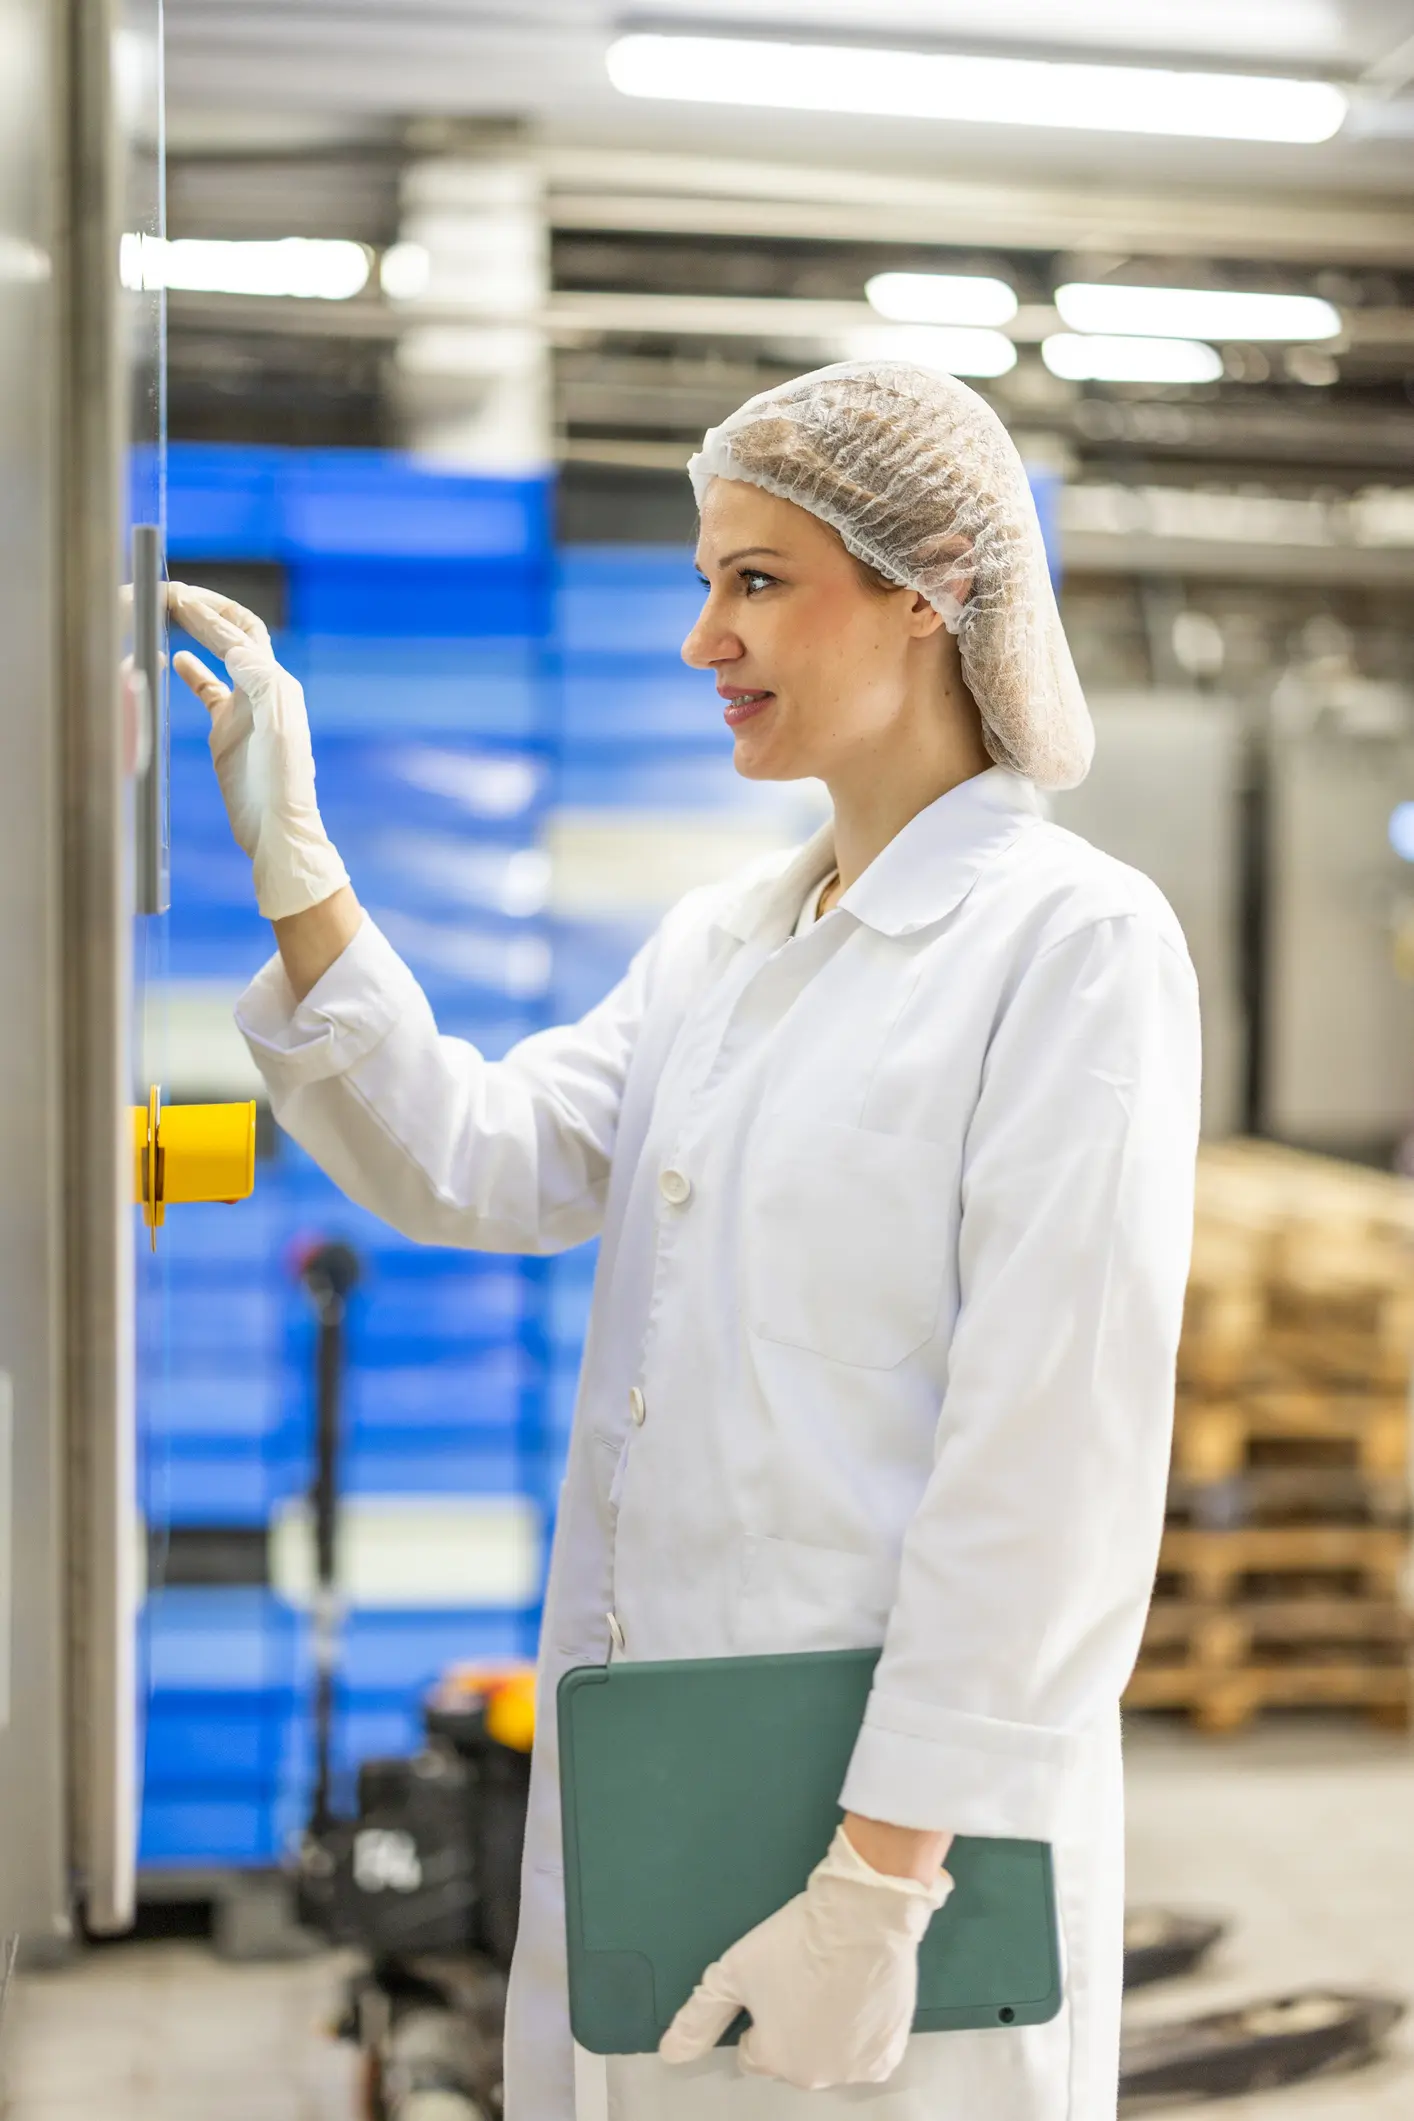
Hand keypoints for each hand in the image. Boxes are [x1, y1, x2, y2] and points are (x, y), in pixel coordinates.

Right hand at [167, 581, 349, 921]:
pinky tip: (176, 660)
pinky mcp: (229, 730)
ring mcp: (245, 708)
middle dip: (206, 610)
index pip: (239, 633)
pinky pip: (210, 689)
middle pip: (235, 633)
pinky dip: (193, 670)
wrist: (278, 829)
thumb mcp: (276, 727)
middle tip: (170, 593)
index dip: (208, 614)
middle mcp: (263, 689)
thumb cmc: (280, 784)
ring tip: (169, 612)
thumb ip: (260, 681)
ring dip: (199, 631)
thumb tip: (235, 643)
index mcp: (276, 683)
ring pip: (221, 655)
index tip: (175, 596)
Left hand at [659, 1825, 951, 2089]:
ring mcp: (853, 2067)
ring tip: (828, 1981)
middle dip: (792, 2025)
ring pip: (829, 2053)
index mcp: (774, 2059)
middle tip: (801, 1978)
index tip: (771, 1986)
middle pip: (792, 2055)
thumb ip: (699, 2016)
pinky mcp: (886, 2053)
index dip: (758, 2017)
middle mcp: (814, 2074)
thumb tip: (671, 2052)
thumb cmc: (799, 1940)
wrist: (862, 1917)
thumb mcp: (733, 1972)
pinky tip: (854, 1996)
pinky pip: (864, 2053)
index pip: (753, 2052)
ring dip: (826, 2029)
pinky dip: (860, 2032)